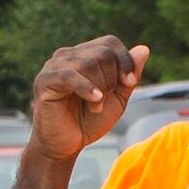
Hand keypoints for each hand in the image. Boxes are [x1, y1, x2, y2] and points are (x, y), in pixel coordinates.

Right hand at [26, 35, 152, 163]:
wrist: (65, 146)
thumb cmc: (89, 121)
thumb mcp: (117, 99)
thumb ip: (129, 76)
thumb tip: (143, 49)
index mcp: (84, 55)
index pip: (110, 42)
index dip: (124, 60)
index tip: (130, 82)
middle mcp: (68, 55)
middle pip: (103, 53)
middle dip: (112, 79)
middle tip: (104, 100)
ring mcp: (54, 66)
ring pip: (89, 63)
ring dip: (100, 88)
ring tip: (95, 107)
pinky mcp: (44, 80)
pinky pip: (70, 76)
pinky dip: (87, 88)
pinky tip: (95, 101)